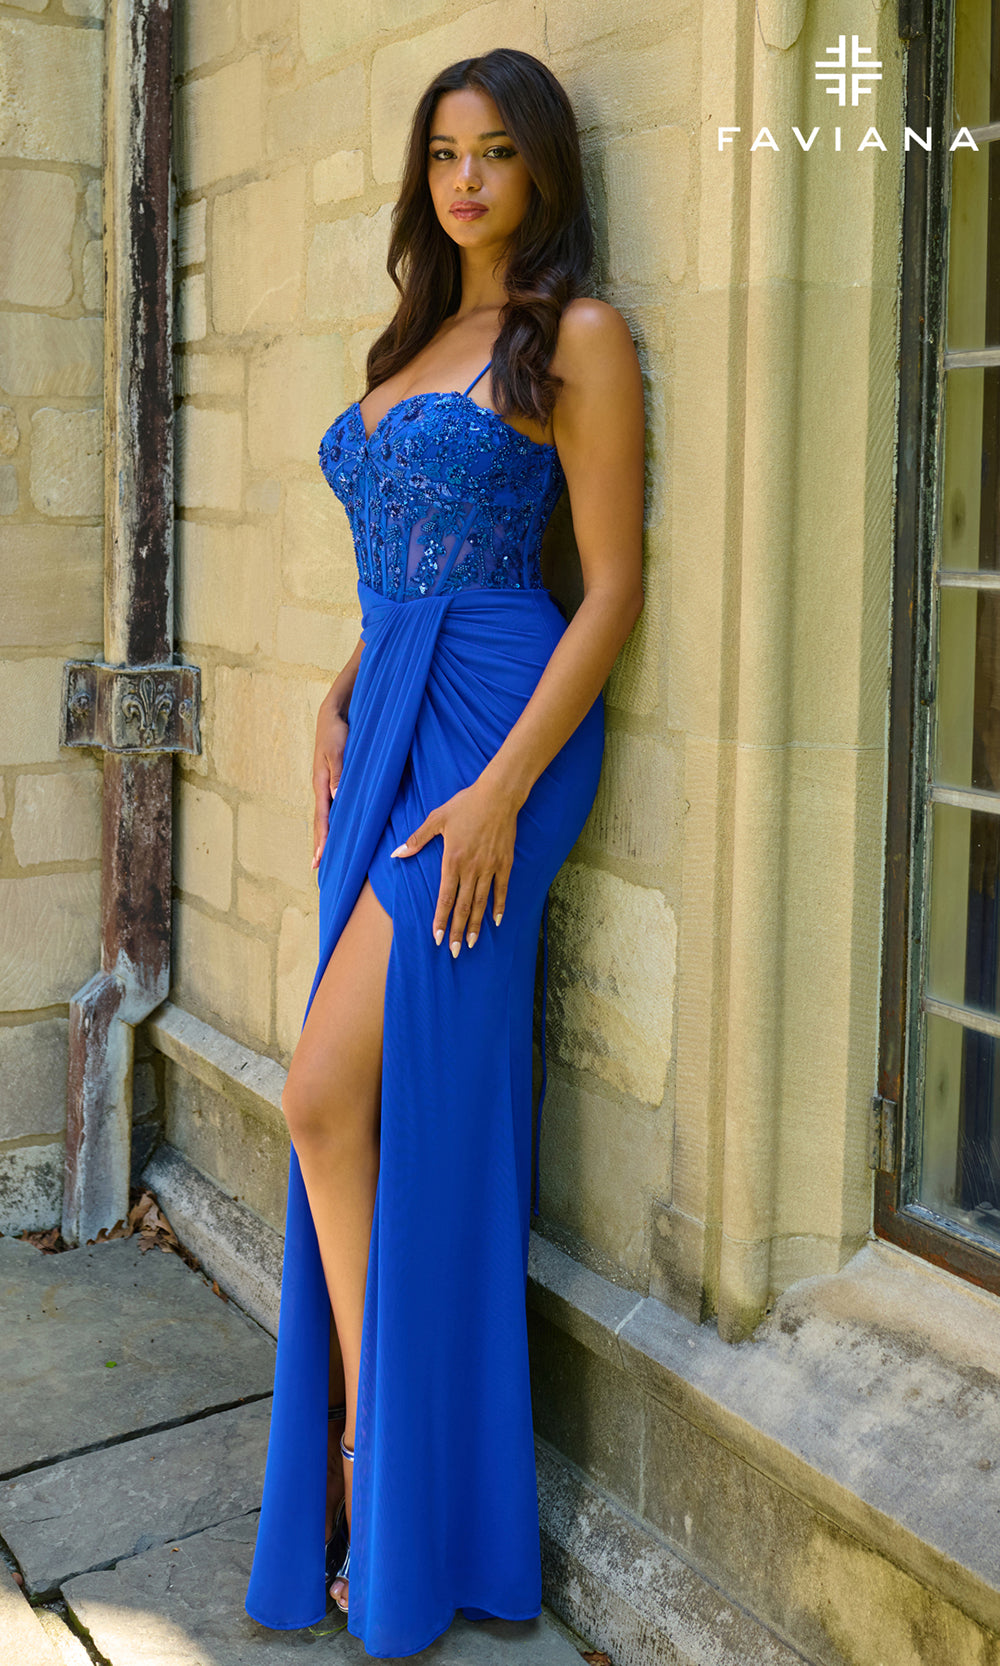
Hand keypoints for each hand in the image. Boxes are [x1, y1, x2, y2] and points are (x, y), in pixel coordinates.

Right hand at [312, 700, 349, 868]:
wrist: (332, 714)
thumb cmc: (336, 731)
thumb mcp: (337, 751)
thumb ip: (338, 774)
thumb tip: (336, 798)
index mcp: (321, 784)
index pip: (321, 818)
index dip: (321, 839)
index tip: (318, 859)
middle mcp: (322, 788)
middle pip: (321, 821)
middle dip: (320, 844)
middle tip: (318, 866)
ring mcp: (327, 785)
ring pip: (328, 814)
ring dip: (327, 834)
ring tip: (327, 854)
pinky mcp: (335, 780)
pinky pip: (335, 804)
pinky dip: (336, 819)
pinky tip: (340, 827)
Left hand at [390, 777, 517, 955]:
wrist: (498, 795)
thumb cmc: (465, 804)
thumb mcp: (436, 819)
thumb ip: (417, 839)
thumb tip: (397, 854)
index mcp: (452, 860)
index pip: (445, 897)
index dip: (441, 919)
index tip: (437, 937)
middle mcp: (472, 868)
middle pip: (463, 906)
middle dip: (458, 930)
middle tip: (454, 951)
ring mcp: (490, 867)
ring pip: (481, 902)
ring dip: (476, 924)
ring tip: (472, 943)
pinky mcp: (505, 863)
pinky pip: (502, 889)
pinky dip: (499, 906)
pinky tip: (496, 921)